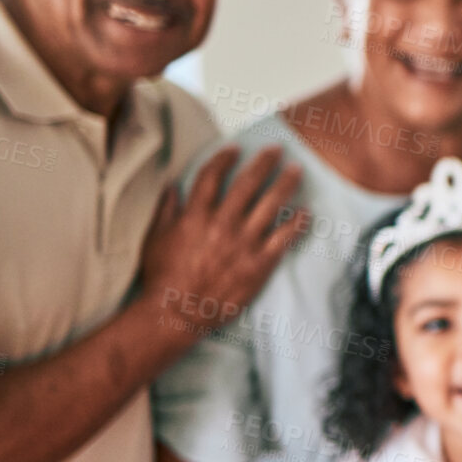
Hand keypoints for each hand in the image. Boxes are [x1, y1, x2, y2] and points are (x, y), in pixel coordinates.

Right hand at [139, 145, 305, 335]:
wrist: (178, 312)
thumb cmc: (162, 277)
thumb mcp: (155, 239)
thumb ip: (166, 210)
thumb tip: (173, 186)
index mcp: (195, 216)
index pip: (212, 176)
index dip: (224, 159)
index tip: (235, 149)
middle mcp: (222, 224)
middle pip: (248, 184)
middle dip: (264, 163)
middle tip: (277, 150)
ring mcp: (243, 243)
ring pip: (271, 205)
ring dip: (286, 184)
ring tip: (297, 170)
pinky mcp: (259, 264)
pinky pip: (284, 238)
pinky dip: (297, 223)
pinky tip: (306, 212)